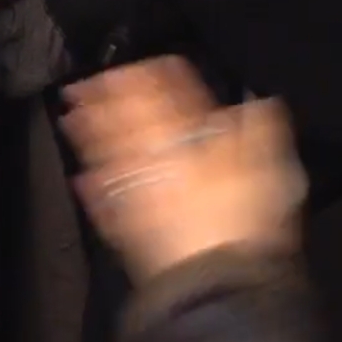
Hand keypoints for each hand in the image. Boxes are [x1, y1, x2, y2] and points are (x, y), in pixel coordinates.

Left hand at [60, 55, 307, 282]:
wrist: (217, 278)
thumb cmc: (248, 219)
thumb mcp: (272, 166)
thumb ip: (262, 129)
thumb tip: (259, 103)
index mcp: (191, 138)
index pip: (170, 97)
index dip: (155, 76)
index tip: (144, 63)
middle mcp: (159, 159)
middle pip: (127, 121)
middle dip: (105, 99)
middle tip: (82, 83)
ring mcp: (139, 192)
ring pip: (108, 154)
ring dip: (87, 133)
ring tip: (69, 116)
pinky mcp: (129, 227)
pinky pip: (105, 200)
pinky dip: (92, 187)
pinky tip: (80, 180)